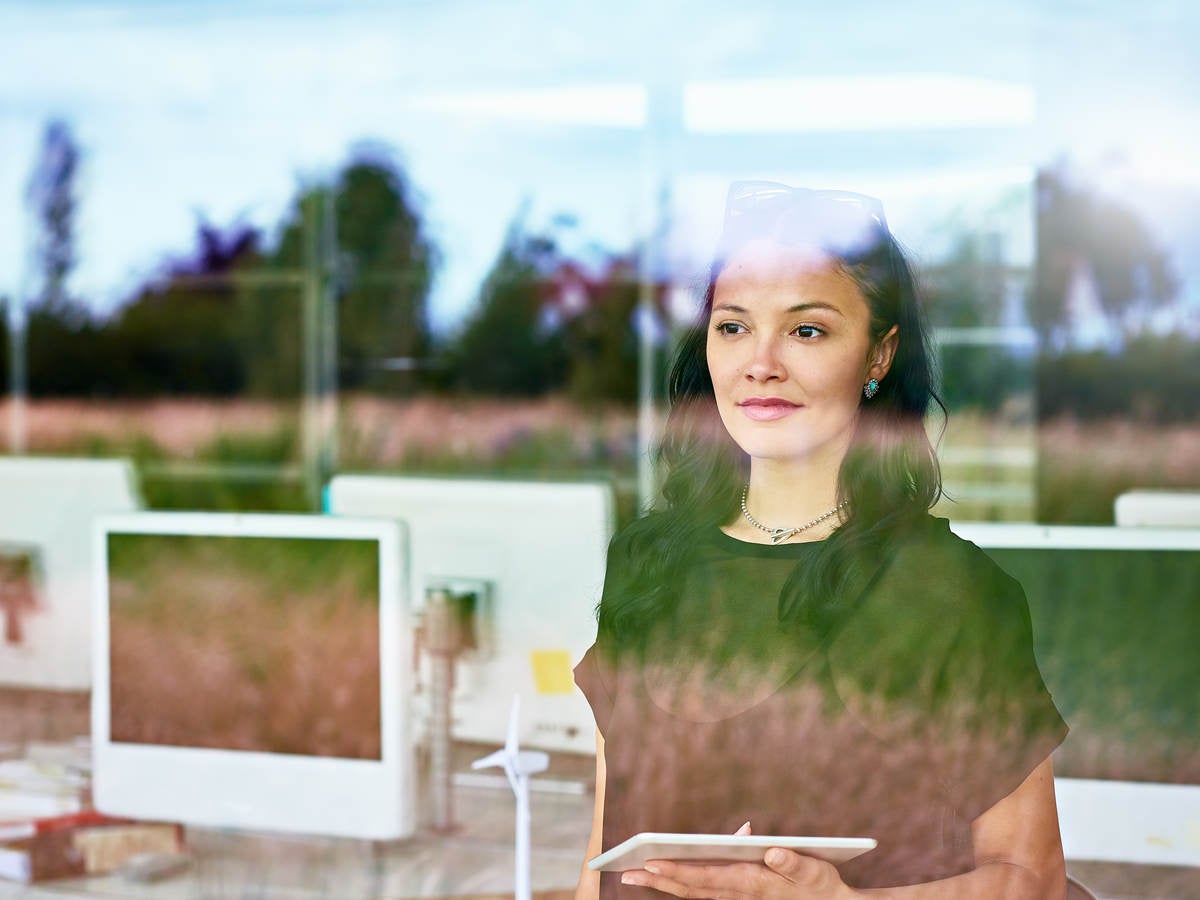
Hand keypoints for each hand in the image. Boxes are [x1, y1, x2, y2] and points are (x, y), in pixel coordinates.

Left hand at [621, 824, 858, 899]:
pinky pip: (703, 888)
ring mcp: (736, 895)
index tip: (652, 862)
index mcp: (752, 883)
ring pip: (692, 890)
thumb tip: (769, 851)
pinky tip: (664, 868)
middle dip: (658, 880)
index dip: (678, 871)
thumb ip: (792, 863)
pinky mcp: (737, 892)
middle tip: (626, 871)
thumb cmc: (822, 885)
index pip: (706, 878)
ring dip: (662, 883)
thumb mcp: (815, 871)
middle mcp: (739, 892)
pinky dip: (681, 880)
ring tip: (634, 872)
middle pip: (691, 887)